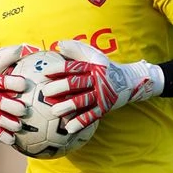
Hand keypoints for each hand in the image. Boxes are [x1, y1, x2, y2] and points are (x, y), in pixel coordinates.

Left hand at [40, 40, 163, 133]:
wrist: (128, 82)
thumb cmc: (105, 68)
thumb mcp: (94, 55)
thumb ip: (76, 49)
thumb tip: (59, 44)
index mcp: (92, 66)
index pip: (72, 67)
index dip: (58, 69)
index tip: (44, 73)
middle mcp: (96, 80)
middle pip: (75, 84)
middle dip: (59, 88)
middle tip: (45, 92)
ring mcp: (100, 95)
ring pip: (82, 101)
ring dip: (67, 106)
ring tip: (54, 111)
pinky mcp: (104, 108)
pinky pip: (91, 116)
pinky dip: (80, 122)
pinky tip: (69, 128)